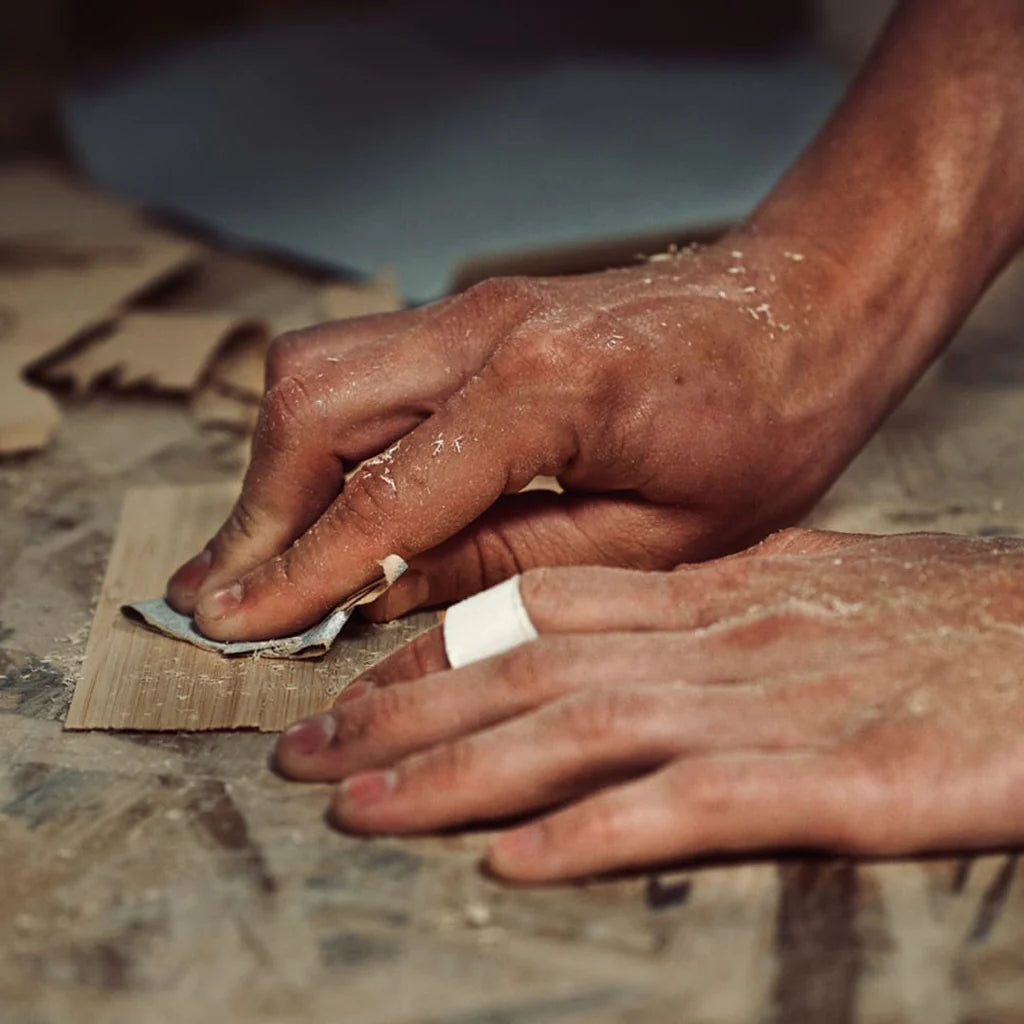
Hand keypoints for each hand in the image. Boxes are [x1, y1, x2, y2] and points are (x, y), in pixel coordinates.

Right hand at [167, 236, 894, 639]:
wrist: (805, 311)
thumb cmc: (767, 426)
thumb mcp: (660, 537)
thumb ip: (510, 565)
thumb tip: (381, 594)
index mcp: (548, 389)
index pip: (382, 495)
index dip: (296, 572)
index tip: (229, 624)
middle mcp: (488, 327)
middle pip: (312, 405)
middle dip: (257, 511)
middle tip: (230, 598)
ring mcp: (474, 307)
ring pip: (318, 371)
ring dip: (279, 469)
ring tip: (269, 559)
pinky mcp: (474, 313)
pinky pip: (361, 365)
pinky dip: (323, 438)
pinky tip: (332, 498)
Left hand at [274, 528, 1023, 881]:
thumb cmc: (960, 625)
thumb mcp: (823, 593)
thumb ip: (724, 617)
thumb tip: (637, 642)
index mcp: (724, 590)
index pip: (546, 610)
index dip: (439, 648)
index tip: (362, 682)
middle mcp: (728, 637)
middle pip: (531, 669)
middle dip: (405, 711)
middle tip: (307, 748)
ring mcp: (778, 703)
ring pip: (580, 728)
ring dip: (456, 770)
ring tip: (359, 803)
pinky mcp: (847, 777)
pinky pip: (689, 803)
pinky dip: (591, 832)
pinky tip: (512, 860)